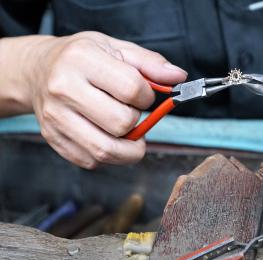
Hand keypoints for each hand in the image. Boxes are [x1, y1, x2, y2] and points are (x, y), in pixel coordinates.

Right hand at [26, 31, 186, 168]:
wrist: (38, 71)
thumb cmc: (82, 59)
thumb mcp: (116, 48)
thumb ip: (150, 63)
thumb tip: (179, 78)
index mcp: (81, 60)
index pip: (132, 89)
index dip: (147, 97)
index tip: (142, 95)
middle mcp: (63, 89)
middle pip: (121, 123)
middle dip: (136, 122)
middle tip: (131, 113)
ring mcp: (55, 118)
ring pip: (106, 150)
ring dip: (129, 149)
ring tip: (129, 134)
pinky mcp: (53, 139)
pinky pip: (91, 160)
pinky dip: (109, 156)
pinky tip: (107, 137)